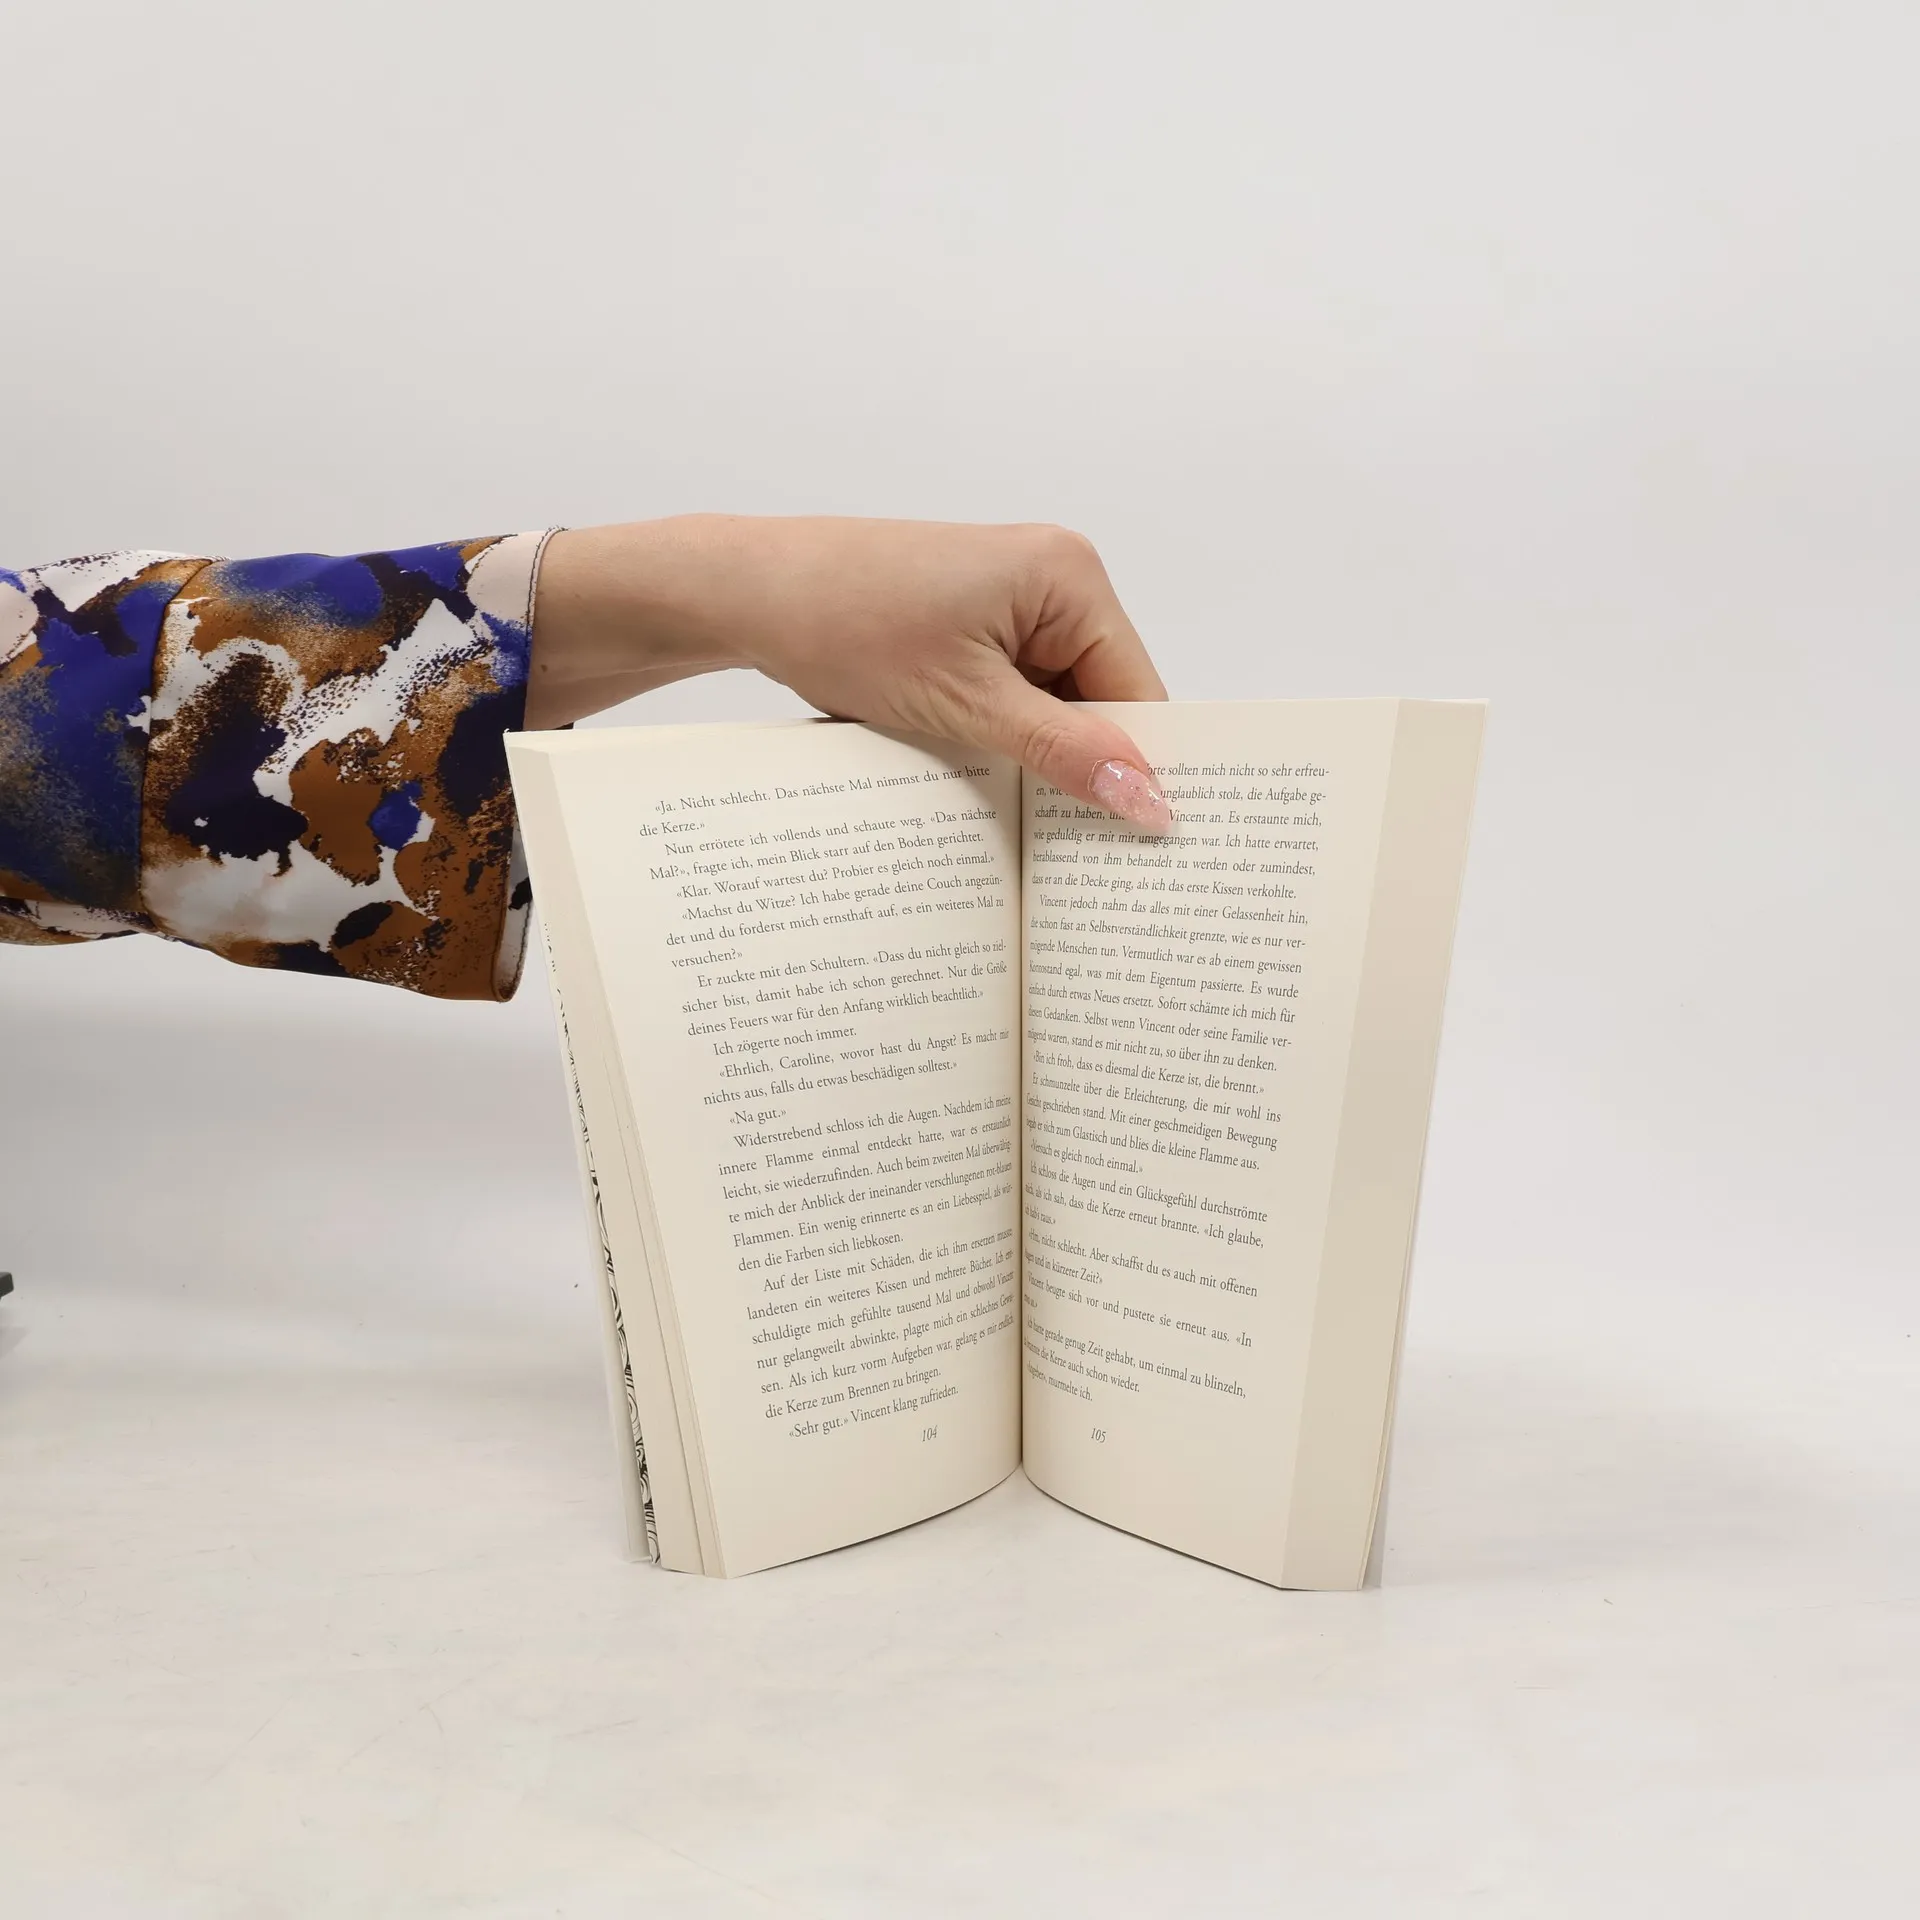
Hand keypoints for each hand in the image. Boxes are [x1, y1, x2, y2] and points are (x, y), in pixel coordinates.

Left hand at [527, 515, 1172, 830]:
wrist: (748, 592)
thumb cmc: (845, 622)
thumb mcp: (966, 706)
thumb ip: (1065, 754)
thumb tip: (1151, 802)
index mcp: (1070, 577)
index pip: (1140, 693)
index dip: (1138, 770)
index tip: (1136, 847)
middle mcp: (1055, 576)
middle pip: (1104, 700)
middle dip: (1085, 767)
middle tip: (1076, 852)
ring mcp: (1014, 598)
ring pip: (1059, 705)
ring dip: (1038, 756)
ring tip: (1018, 813)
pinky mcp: (977, 621)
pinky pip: (1018, 693)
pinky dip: (1005, 736)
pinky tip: (981, 774)